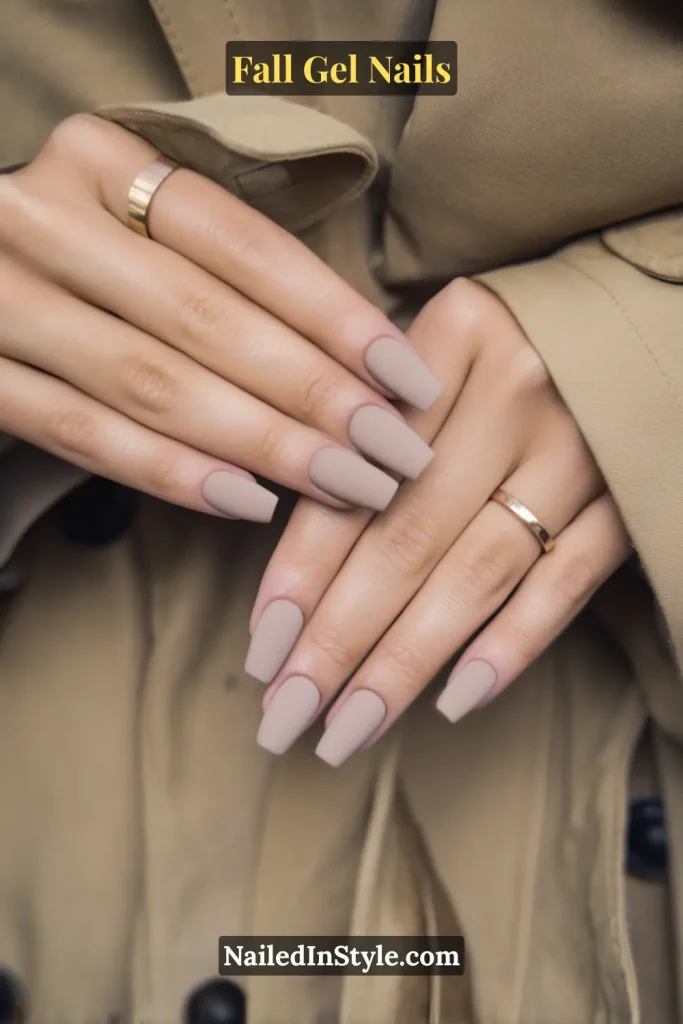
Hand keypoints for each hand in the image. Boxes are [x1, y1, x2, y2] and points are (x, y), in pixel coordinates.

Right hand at [0, 115, 441, 520]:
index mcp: (103, 160)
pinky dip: (170, 472)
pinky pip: (82, 433)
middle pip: (208, 321)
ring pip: (152, 383)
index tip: (412, 382)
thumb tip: (365, 362)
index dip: (338, 319)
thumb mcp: (145, 229)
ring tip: (347, 485)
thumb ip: (229, 274)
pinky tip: (249, 502)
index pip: (246, 249)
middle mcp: (44, 215)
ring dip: (262, 444)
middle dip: (316, 396)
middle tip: (396, 453)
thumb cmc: (88, 262)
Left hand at [247, 279, 630, 763]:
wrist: (640, 323)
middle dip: (337, 641)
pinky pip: (567, 581)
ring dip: (407, 661)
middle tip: (285, 717)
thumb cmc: (507, 345)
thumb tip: (294, 561)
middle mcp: (516, 390)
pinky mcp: (627, 495)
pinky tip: (456, 699)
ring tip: (347, 730)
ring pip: (478, 572)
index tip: (261, 651)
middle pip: (408, 537)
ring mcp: (579, 447)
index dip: (301, 572)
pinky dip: (512, 643)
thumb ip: (369, 422)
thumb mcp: (437, 348)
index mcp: (453, 336)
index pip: (358, 474)